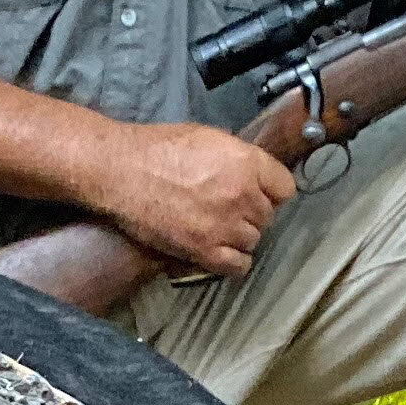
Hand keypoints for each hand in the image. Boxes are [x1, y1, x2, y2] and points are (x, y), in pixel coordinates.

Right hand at [83, 118, 297, 276]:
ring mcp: (224, 225)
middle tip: (226, 209)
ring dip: (238, 237)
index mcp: (247, 162)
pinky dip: (232, 262)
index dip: (270, 191)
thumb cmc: (155, 149)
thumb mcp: (207, 137)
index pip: (285, 187)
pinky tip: (221, 252)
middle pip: (267, 216)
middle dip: (250, 213)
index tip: (259, 193)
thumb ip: (237, 157)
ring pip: (253, 240)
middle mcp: (242, 194)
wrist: (120, 171)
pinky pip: (237, 266)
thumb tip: (251, 172)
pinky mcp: (203, 250)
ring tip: (217, 229)